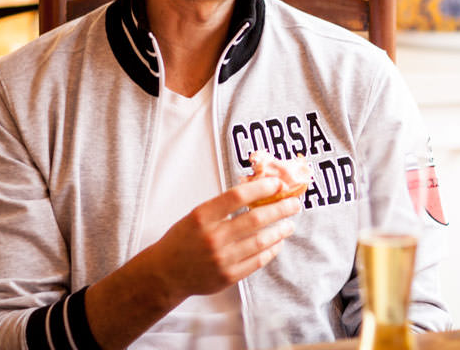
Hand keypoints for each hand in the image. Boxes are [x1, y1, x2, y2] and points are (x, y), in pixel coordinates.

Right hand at [152, 176, 301, 299]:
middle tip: (294, 203)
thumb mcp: (197, 214)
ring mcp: (221, 259)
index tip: (277, 183)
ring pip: (261, 241)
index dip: (261, 187)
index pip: (238, 196)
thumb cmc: (183, 239)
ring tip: (290, 223)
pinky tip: (278, 242)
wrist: (165, 273)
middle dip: (280, 209)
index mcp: (202, 216)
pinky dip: (271, 250)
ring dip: (280, 230)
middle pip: (256, 219)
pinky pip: (258, 261)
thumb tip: (257, 190)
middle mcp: (213, 237)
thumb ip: (223, 205)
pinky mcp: (228, 276)